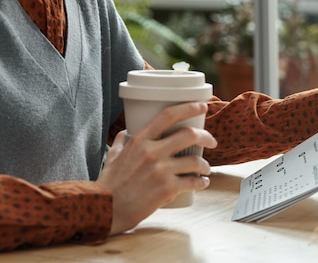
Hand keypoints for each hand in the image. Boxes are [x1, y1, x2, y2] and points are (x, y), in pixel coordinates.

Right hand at [97, 102, 217, 234]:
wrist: (106, 210)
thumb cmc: (109, 184)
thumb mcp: (112, 156)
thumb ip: (121, 142)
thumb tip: (125, 132)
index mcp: (140, 140)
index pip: (168, 115)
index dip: (189, 108)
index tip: (203, 106)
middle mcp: (152, 152)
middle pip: (189, 134)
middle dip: (206, 136)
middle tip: (212, 141)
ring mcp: (160, 171)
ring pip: (195, 160)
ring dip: (205, 164)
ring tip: (206, 168)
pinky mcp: (167, 189)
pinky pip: (192, 182)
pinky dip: (201, 182)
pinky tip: (203, 183)